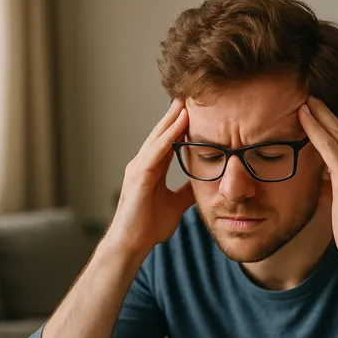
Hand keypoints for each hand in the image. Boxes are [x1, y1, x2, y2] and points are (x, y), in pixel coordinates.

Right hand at [104, 99, 194, 257]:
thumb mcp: (176, 204)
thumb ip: (187, 191)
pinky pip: (156, 151)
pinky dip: (168, 135)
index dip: (181, 124)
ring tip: (188, 99)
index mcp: (152, 169)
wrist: (132, 245)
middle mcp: (143, 163)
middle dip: (176, 113)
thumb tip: (205, 183)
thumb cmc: (149, 227)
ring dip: (173, 117)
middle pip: (162, 132)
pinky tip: (181, 122)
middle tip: (192, 92)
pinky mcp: (139, 176)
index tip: (197, 108)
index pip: (168, 140)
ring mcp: (138, 168)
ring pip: (159, 136)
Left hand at [298, 96, 337, 260]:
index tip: (322, 110)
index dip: (335, 123)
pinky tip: (305, 119)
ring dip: (320, 115)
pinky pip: (330, 148)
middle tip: (311, 96)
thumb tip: (322, 177)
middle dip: (327, 112)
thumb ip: (335, 184)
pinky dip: (316, 131)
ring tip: (305, 101)